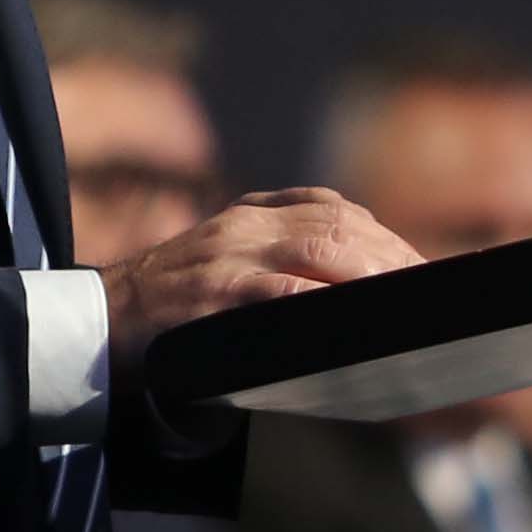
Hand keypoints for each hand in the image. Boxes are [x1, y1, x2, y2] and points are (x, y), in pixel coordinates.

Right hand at [108, 189, 415, 390]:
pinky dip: (320, 302)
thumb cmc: (175, 306)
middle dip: (393, 260)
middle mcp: (246, 223)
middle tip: (432, 296)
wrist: (99, 320)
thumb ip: (282, 261)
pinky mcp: (212, 292)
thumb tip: (357, 288)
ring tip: (408, 306)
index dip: (388, 239)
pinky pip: (278, 291)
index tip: (425, 269)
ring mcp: (229, 254)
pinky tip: (351, 319)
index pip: (339, 211)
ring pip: (319, 250)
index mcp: (254, 212)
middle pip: (340, 228)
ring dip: (371, 276)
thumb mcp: (228, 263)